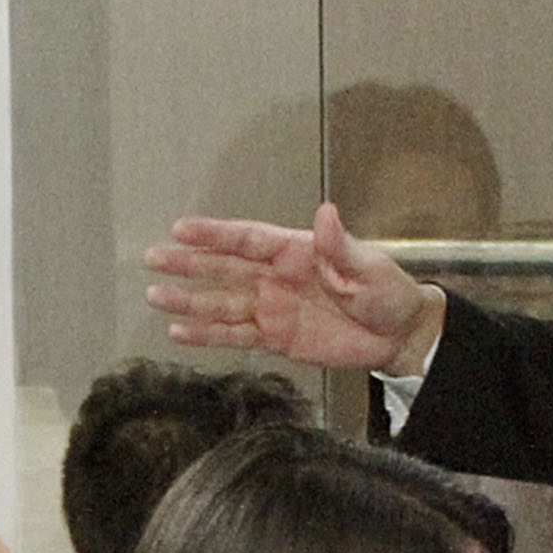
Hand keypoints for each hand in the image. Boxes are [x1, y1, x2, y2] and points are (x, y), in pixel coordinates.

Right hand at [143, 202, 436, 375]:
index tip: (182, 229)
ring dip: (189, 301)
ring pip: (221, 303)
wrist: (399, 336)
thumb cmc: (389, 294)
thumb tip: (326, 213)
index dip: (215, 235)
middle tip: (153, 257)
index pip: (248, 239)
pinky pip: (234, 336)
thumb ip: (341, 246)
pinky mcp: (274, 339)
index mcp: (296, 251)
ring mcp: (272, 308)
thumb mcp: (370, 267)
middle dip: (188, 263)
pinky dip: (207, 335)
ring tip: (156, 296)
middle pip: (224, 268)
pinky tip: (180, 333)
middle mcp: (276, 277)